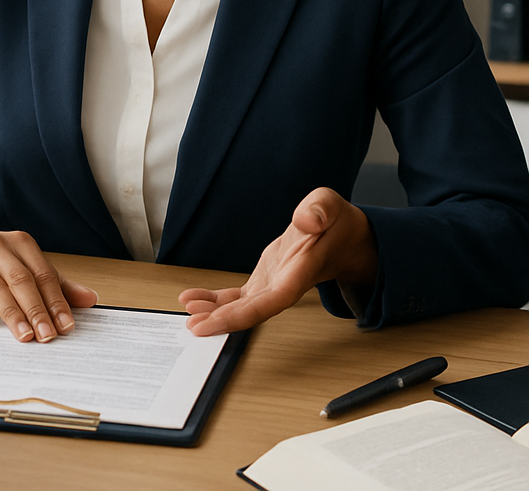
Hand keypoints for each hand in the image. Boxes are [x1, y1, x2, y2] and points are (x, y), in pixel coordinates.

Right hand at [0, 220, 97, 341]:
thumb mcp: (26, 260)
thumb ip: (55, 282)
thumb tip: (90, 300)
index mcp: (20, 243)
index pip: (43, 274)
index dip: (56, 300)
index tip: (66, 325)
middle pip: (20, 280)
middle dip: (36, 309)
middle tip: (47, 335)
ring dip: (11, 313)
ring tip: (25, 335)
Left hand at [179, 188, 377, 335]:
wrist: (344, 238)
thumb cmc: (338, 224)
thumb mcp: (332, 206)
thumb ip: (321, 210)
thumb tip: (306, 220)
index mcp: (301, 271)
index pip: (271, 301)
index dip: (243, 315)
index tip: (216, 322)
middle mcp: (285, 285)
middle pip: (252, 311)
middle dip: (222, 320)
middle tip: (193, 326)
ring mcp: (273, 286)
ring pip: (242, 306)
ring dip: (215, 311)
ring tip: (188, 310)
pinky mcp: (265, 281)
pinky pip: (239, 296)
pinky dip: (216, 299)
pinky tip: (194, 299)